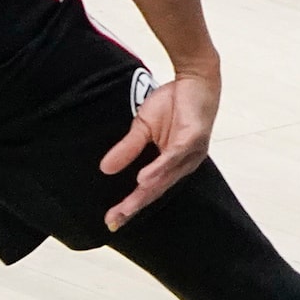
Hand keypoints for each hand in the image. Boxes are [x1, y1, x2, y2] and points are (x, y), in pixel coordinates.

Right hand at [101, 65, 218, 228]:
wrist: (194, 78)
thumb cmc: (174, 104)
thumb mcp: (144, 128)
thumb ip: (128, 149)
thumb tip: (104, 169)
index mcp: (173, 163)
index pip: (149, 189)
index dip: (131, 205)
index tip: (111, 221)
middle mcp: (184, 162)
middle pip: (157, 189)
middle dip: (135, 205)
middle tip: (115, 220)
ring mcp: (192, 150)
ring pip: (166, 176)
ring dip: (146, 191)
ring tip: (129, 206)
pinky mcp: (194, 136)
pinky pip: (175, 155)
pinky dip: (160, 168)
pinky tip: (144, 178)